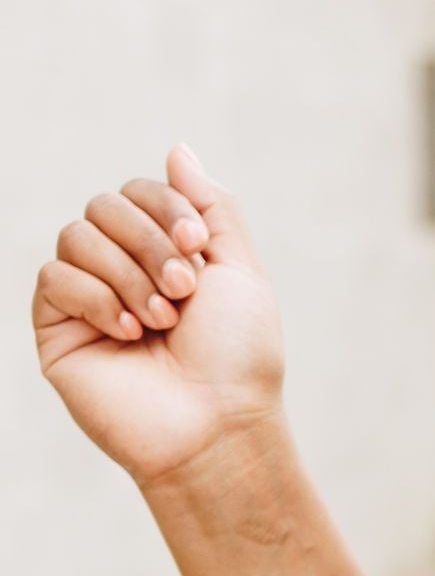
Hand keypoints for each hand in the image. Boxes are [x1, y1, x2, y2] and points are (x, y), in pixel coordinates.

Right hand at [32, 144, 284, 488]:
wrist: (216, 425)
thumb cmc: (238, 358)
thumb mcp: (240, 270)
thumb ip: (212, 205)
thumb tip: (176, 149)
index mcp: (163, 253)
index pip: (139, 190)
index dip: (169, 209)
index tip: (200, 250)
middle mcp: (120, 271)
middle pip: (105, 205)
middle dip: (150, 241)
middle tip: (183, 292)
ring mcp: (86, 300)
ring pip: (77, 235)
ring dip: (127, 273)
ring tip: (160, 321)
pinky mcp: (57, 331)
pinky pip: (53, 278)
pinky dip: (95, 298)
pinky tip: (128, 333)